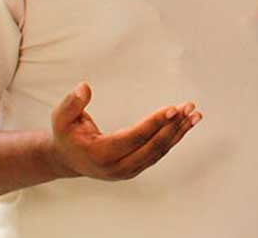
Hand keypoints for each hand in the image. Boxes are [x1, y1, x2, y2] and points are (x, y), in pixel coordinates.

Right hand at [47, 82, 200, 180]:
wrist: (68, 159)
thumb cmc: (67, 135)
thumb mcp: (61, 118)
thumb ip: (71, 103)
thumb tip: (84, 87)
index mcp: (101, 154)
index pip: (134, 138)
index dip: (155, 124)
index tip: (173, 109)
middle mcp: (118, 167)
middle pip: (152, 147)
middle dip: (173, 127)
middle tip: (189, 107)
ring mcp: (129, 170)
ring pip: (159, 151)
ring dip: (179, 132)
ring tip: (196, 114)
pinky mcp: (137, 167)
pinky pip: (159, 151)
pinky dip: (175, 137)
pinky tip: (188, 123)